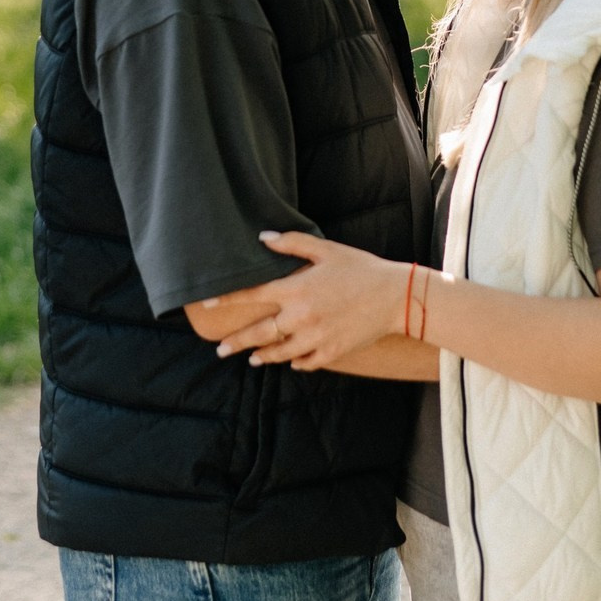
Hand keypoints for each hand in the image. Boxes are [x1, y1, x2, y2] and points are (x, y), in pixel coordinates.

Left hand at [215, 232, 406, 370]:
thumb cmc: (360, 268)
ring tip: (251, 358)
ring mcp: (315, 337)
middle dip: (236, 342)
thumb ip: (292, 244)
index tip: (205, 306)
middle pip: (259, 333)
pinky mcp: (331, 352)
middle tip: (220, 349)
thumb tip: (264, 238)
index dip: (225, 300)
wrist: (394, 296)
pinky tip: (289, 360)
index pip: (251, 295)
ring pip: (279, 352)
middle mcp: (300, 317)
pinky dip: (294, 361)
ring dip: (262, 355)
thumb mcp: (326, 250)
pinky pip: (305, 361)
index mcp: (296, 289)